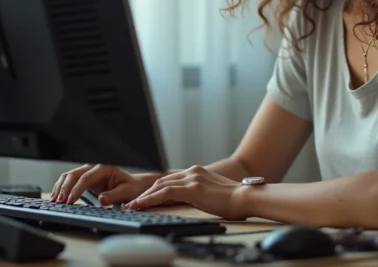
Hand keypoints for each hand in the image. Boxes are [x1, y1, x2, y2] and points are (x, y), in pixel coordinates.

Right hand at [51, 164, 159, 204]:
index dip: (76, 189)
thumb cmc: (131, 188)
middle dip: (65, 188)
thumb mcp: (126, 192)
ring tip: (55, 201)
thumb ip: (114, 196)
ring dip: (60, 187)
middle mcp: (94, 167)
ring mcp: (88, 171)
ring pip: (69, 176)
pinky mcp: (84, 178)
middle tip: (59, 202)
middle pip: (74, 174)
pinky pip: (69, 180)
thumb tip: (101, 200)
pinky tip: (56, 197)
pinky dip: (61, 187)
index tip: (70, 200)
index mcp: (104, 168)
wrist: (133, 185)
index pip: (86, 177)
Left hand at [124, 165, 248, 220]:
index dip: (155, 189)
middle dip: (145, 192)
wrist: (245, 197)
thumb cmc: (234, 200)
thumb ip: (202, 192)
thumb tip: (197, 200)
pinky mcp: (191, 188)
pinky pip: (164, 193)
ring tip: (132, 205)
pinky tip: (141, 204)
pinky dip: (150, 199)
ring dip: (144, 196)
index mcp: (198, 172)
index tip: (144, 197)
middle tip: (133, 202)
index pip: (170, 180)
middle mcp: (193, 172)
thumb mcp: (213, 193)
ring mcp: (192, 178)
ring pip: (160, 186)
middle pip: (162, 181)